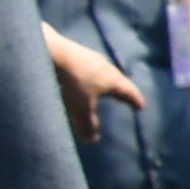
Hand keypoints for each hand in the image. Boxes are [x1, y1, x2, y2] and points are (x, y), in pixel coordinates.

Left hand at [43, 26, 141, 146]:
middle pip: (116, 80)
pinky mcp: (71, 53)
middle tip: (123, 97)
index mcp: (113, 79)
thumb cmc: (72, 81)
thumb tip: (93, 140)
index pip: (130, 91)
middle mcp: (105, 66)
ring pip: (99, 72)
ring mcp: (88, 57)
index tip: (141, 107)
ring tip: (98, 89)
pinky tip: (76, 79)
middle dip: (119, 89)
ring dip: (101, 82)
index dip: (135, 100)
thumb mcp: (81, 108)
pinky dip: (84, 76)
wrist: (48, 49)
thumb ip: (88, 125)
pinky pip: (83, 68)